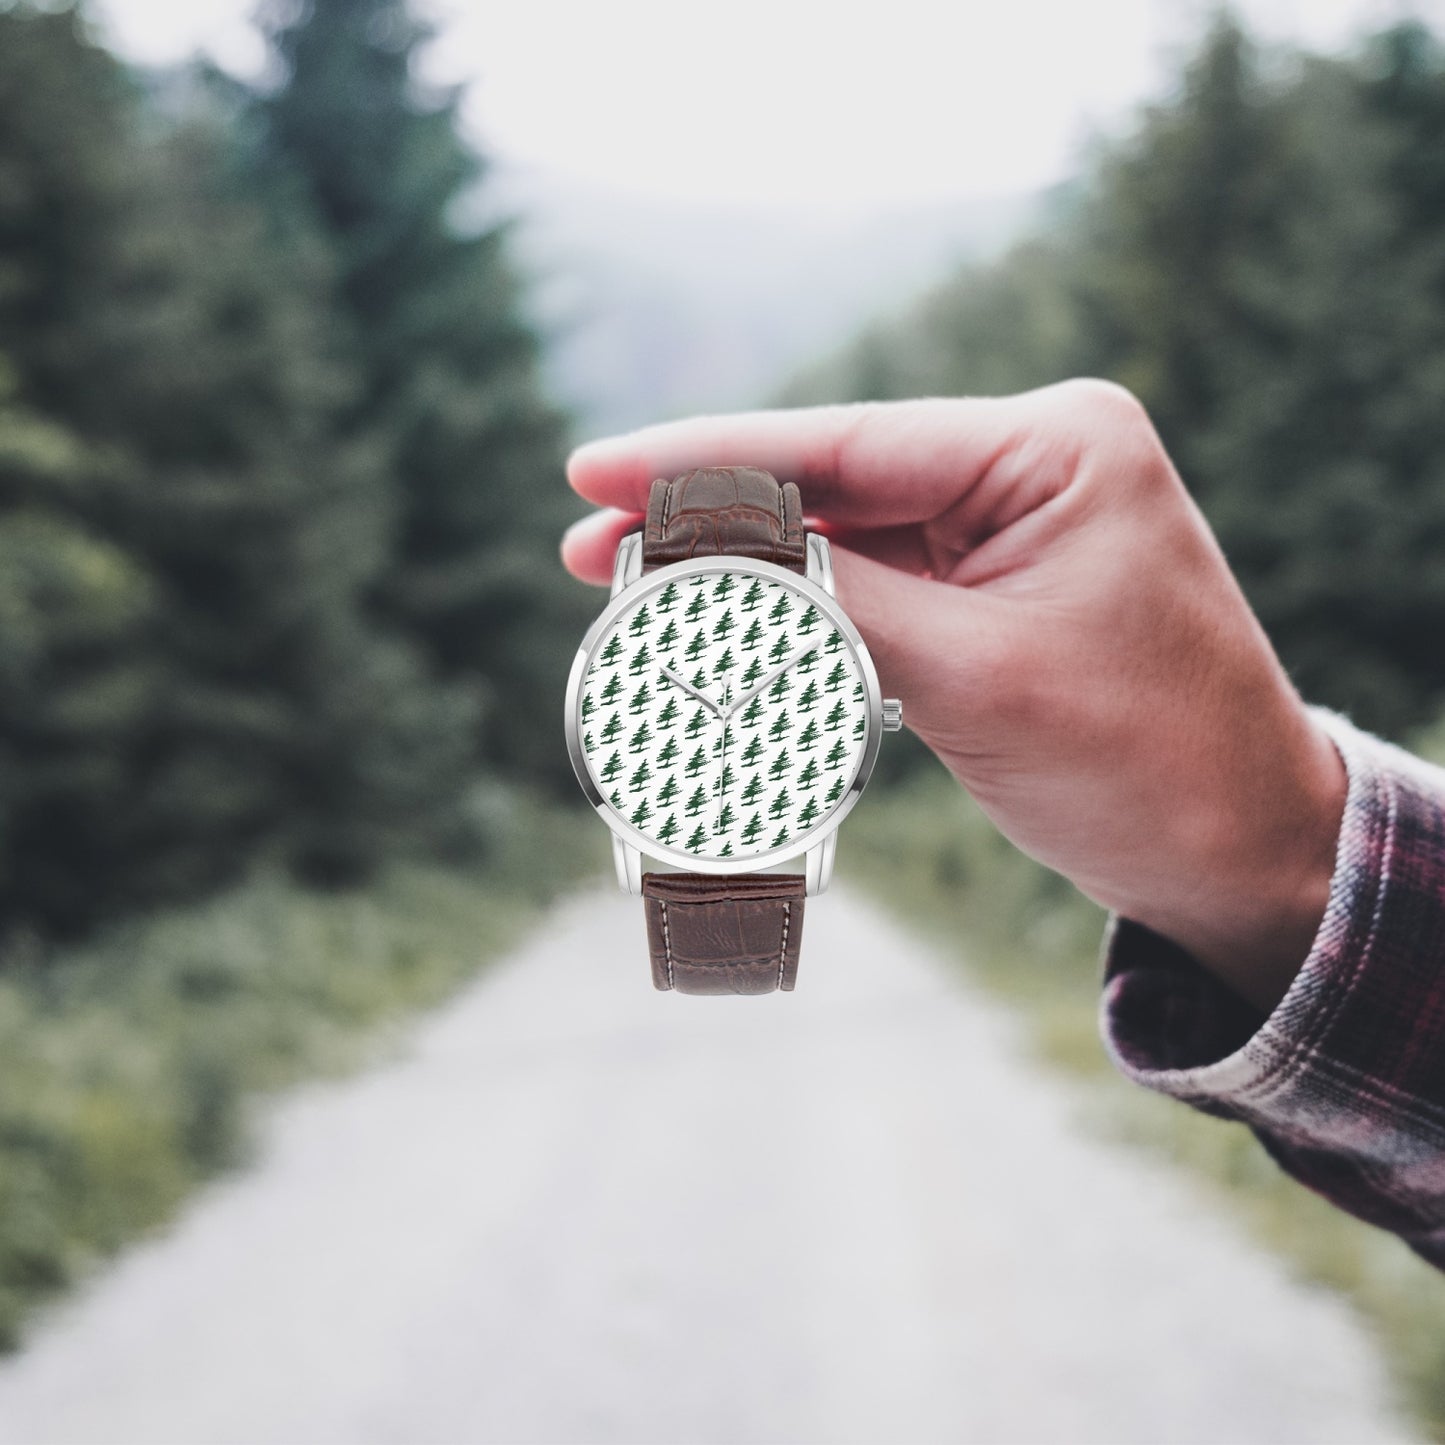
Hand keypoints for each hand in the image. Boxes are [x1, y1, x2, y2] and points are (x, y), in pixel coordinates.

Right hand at [563, 381, 1346, 1011]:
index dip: (704, 458)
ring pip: (846, 535)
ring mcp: (1015, 527)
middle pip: (834, 479)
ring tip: (638, 593)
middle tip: (590, 546)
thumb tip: (706, 566)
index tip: (592, 472)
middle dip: (711, 518)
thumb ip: (835, 607)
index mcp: (1055, 448)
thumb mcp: (978, 680)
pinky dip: (803, 610)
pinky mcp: (997, 590)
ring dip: (750, 570)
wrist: (1244, 854)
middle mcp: (1034, 465)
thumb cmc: (1149, 766)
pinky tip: (732, 624)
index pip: (845, 441)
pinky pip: (878, 586)